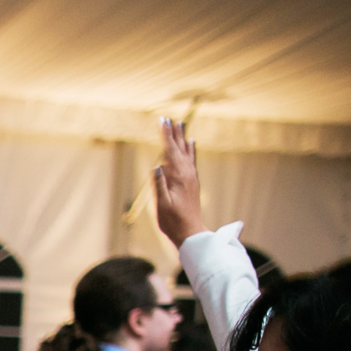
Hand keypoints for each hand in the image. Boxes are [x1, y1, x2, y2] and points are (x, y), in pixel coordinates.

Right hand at [154, 117, 206, 247]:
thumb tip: (157, 166)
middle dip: (173, 132)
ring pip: (186, 152)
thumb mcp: (162, 204)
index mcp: (179, 177)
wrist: (190, 232)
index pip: (170, 151)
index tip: (162, 121)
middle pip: (179, 148)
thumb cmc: (173, 221)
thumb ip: (160, 185)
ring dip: (182, 137)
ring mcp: (191, 177)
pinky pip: (191, 160)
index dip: (165, 135)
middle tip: (169, 118)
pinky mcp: (192, 181)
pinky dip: (191, 149)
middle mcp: (187, 173)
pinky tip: (191, 143)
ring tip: (180, 124)